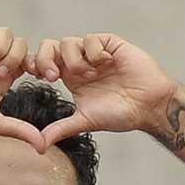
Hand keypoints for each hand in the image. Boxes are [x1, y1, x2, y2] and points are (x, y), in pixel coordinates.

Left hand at [25, 33, 177, 147]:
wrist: (148, 107)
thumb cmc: (120, 114)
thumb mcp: (84, 121)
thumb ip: (61, 129)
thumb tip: (39, 146)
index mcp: (70, 79)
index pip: (44, 63)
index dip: (36, 65)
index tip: (38, 77)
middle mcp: (80, 64)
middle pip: (50, 47)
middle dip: (46, 60)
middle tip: (54, 77)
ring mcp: (94, 53)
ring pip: (67, 42)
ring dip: (74, 61)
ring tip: (90, 76)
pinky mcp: (111, 45)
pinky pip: (91, 39)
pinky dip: (93, 52)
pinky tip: (105, 64)